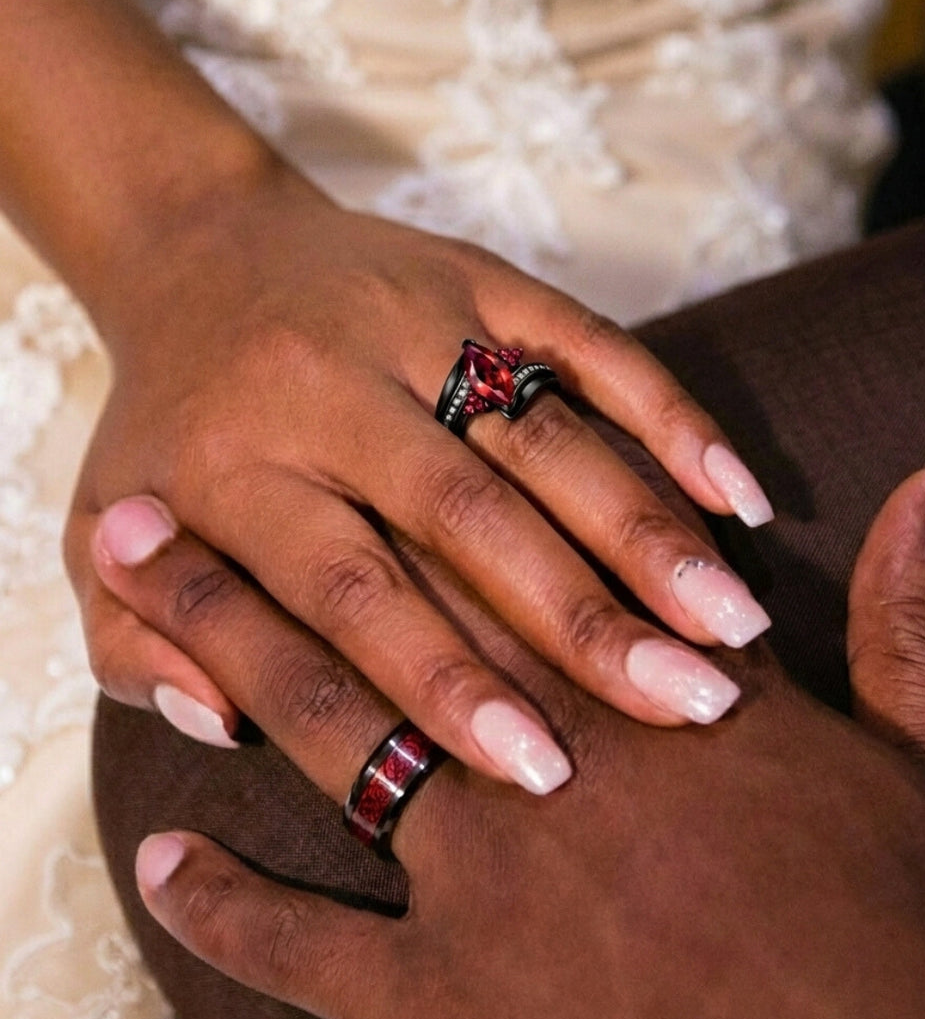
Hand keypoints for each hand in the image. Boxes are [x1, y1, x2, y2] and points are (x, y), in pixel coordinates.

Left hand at [67, 164, 772, 789]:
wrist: (198, 249)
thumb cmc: (166, 422)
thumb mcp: (96, 538)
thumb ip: (140, 644)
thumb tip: (226, 724)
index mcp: (240, 470)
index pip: (356, 596)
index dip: (449, 685)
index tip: (542, 770)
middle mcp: (331, 391)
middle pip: (472, 519)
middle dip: (584, 619)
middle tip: (687, 706)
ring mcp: (415, 322)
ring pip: (546, 437)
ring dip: (646, 530)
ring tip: (734, 622)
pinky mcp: (477, 277)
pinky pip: (587, 343)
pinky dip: (668, 413)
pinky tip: (735, 491)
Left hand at [114, 450, 924, 1018]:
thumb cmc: (911, 939)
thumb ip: (916, 619)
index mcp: (639, 692)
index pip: (501, 565)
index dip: (408, 499)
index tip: (321, 440)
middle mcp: (540, 759)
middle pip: (382, 622)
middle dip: (262, 557)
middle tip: (155, 512)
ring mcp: (478, 884)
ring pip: (326, 742)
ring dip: (226, 666)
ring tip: (145, 604)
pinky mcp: (443, 1007)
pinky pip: (303, 947)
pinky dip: (228, 904)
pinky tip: (165, 861)